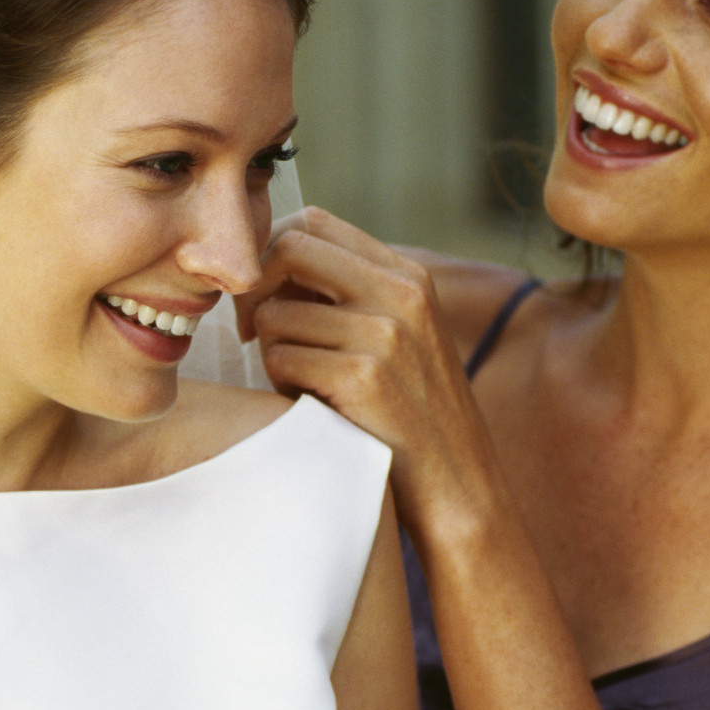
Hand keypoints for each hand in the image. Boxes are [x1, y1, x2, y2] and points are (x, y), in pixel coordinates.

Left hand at [245, 208, 499, 535]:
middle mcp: (401, 293)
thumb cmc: (410, 416)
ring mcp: (385, 334)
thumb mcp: (397, 338)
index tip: (262, 294)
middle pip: (288, 249)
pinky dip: (281, 384)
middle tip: (251, 332)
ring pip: (274, 315)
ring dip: (270, 352)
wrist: (458, 487)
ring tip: (299, 383)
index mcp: (409, 276)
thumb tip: (266, 264)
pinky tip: (310, 406)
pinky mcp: (364, 377)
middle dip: (254, 289)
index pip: (314, 221)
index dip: (270, 251)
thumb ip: (349, 296)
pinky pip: (281, 359)